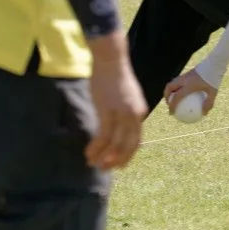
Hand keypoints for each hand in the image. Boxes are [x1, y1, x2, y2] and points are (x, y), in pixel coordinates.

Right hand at [84, 31, 148, 170]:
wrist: (110, 60)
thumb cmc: (115, 77)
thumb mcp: (126, 97)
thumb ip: (125, 113)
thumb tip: (117, 128)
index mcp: (140, 112)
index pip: (136, 140)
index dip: (128, 155)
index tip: (119, 165)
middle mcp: (134, 115)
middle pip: (127, 145)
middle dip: (116, 160)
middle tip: (105, 169)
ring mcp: (121, 113)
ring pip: (114, 143)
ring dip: (103, 156)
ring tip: (93, 164)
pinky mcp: (108, 110)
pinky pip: (103, 135)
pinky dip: (96, 147)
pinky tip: (89, 153)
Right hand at [164, 69, 217, 116]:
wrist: (214, 63)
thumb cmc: (214, 78)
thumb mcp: (213, 92)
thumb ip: (208, 103)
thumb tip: (204, 114)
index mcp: (189, 85)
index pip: (176, 97)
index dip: (172, 106)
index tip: (171, 113)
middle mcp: (184, 79)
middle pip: (169, 88)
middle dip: (166, 96)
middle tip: (169, 104)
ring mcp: (184, 75)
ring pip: (172, 83)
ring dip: (170, 90)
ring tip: (172, 97)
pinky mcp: (187, 72)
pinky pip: (178, 80)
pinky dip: (177, 86)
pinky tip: (183, 91)